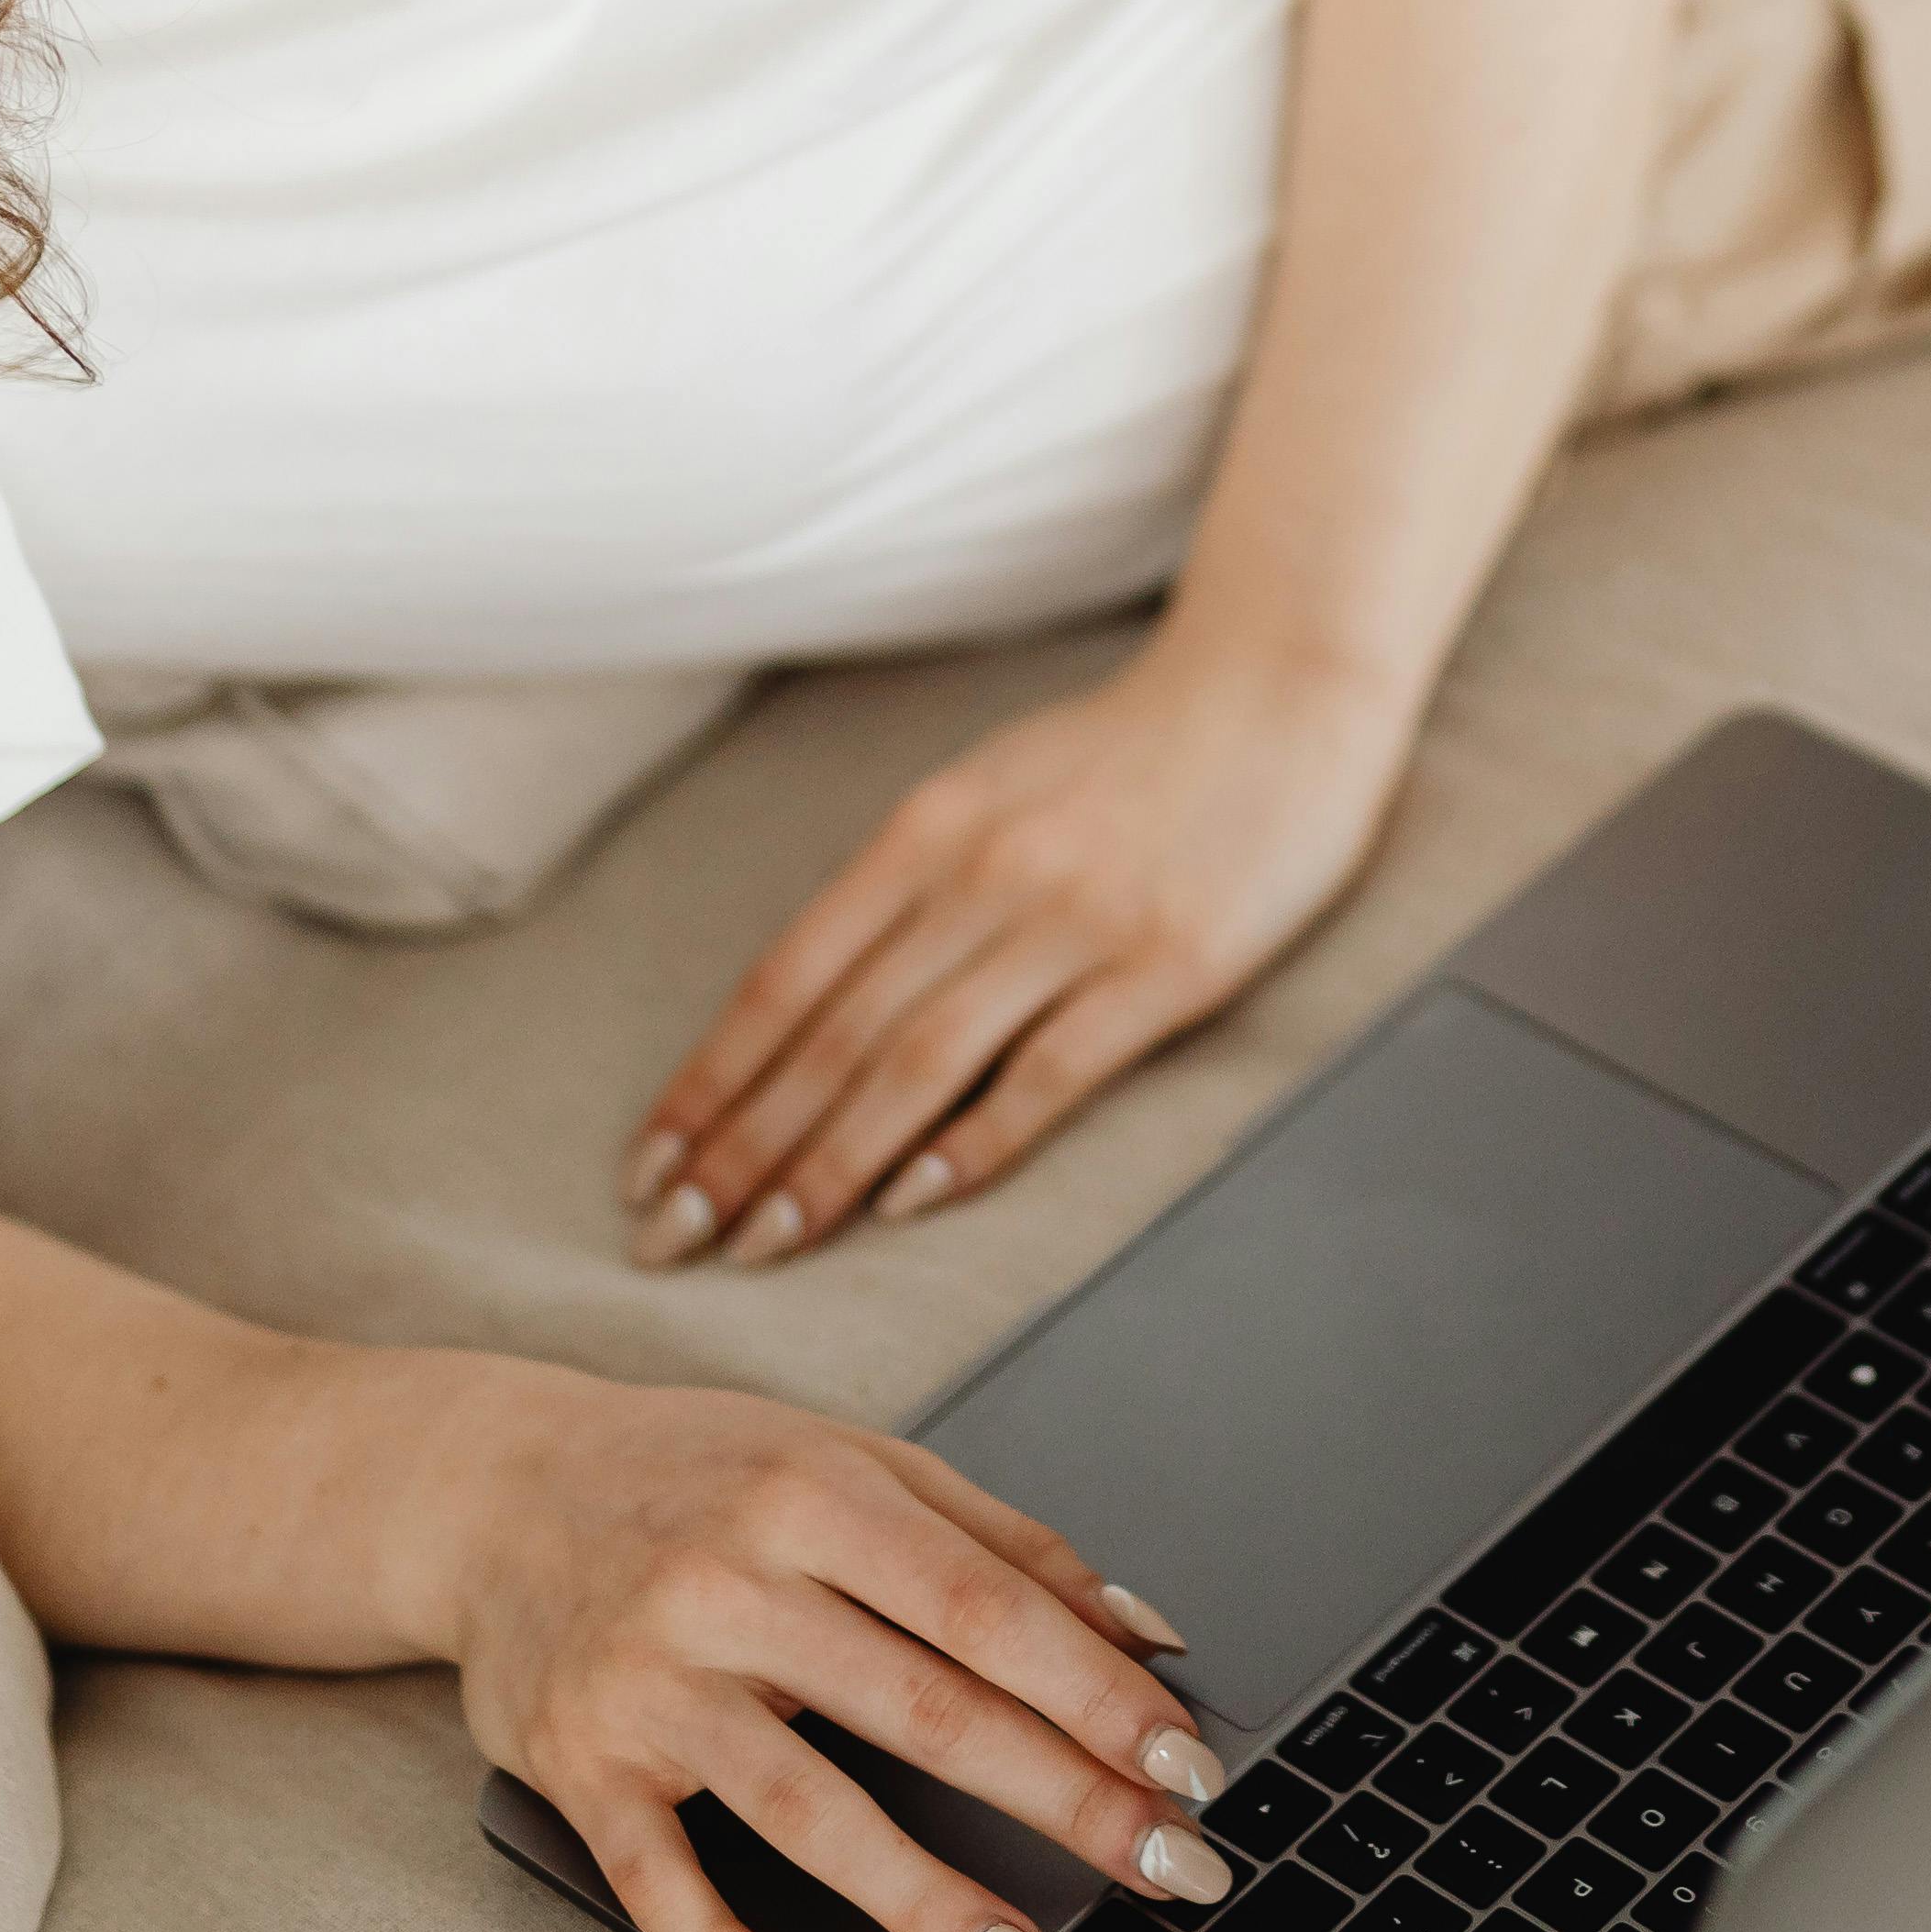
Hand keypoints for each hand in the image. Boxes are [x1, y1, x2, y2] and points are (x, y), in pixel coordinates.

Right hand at [414, 1354, 1230, 1931]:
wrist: (489, 1489)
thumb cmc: (696, 1476)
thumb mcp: (852, 1462)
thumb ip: (1003, 1542)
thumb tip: (1148, 1632)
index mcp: (815, 1496)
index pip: (986, 1610)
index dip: (1097, 1693)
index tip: (1187, 1766)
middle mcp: (732, 1585)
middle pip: (924, 1709)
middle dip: (1063, 1800)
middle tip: (1169, 1871)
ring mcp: (652, 1683)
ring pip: (807, 1809)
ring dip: (927, 1900)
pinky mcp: (582, 1766)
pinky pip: (660, 1883)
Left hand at [625, 623, 1415, 1267]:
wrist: (1281, 687)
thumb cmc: (1128, 750)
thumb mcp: (990, 789)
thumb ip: (909, 884)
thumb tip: (817, 1004)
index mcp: (928, 832)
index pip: (786, 981)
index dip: (711, 1082)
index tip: (649, 1167)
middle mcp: (984, 877)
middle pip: (833, 1035)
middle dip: (742, 1150)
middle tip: (673, 1240)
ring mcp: (1076, 924)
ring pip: (918, 1063)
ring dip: (829, 1165)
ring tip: (762, 1244)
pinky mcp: (1167, 968)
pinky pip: (1050, 1071)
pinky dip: (973, 1142)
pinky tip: (910, 1203)